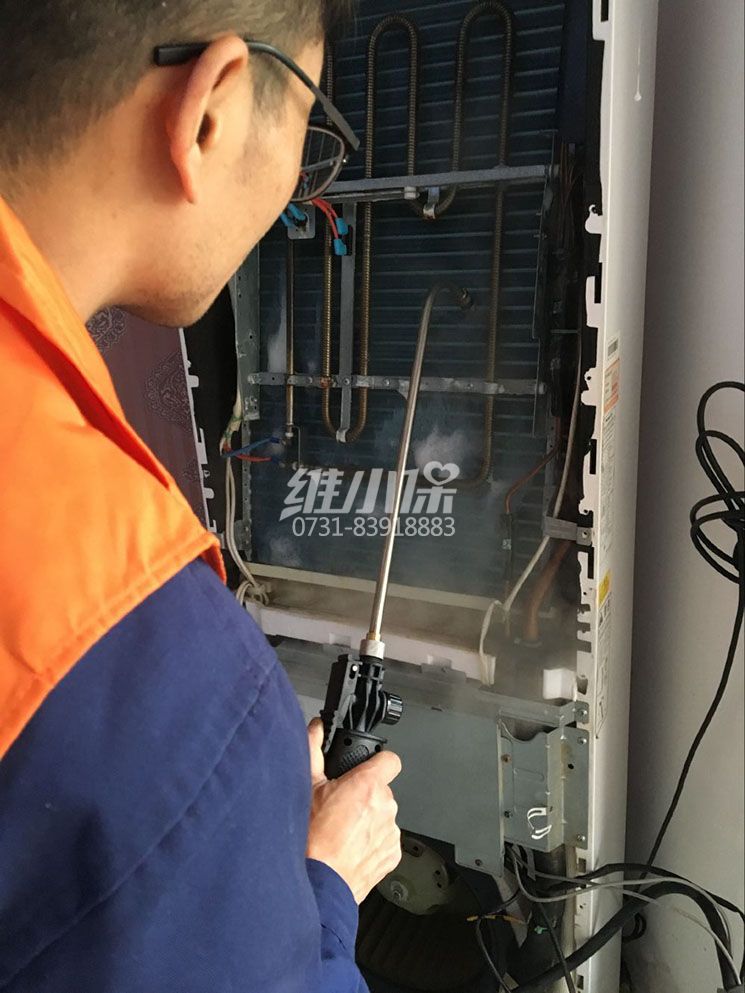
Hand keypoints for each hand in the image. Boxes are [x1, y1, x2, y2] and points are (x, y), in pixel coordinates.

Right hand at [306, 719, 401, 904]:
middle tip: (340, 806)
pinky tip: (350, 848)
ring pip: (383, 816)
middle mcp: (386, 807)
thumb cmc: (310, 841)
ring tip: (342, 831)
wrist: (318, 885)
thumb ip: (314, 750)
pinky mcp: (392, 855)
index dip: (378, 761)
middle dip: (365, 795)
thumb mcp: (307, 787)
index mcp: (368, 786)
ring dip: (369, 819)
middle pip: (381, 790)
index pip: (390, 760)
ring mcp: (391, 833)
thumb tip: (317, 729)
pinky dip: (372, 841)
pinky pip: (385, 839)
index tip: (367, 768)